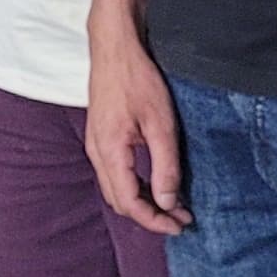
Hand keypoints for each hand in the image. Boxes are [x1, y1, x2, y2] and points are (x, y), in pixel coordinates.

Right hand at [86, 34, 188, 235]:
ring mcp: (95, 144)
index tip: (180, 227)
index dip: (155, 221)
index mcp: (110, 152)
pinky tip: (154, 182)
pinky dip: (134, 186)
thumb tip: (168, 203)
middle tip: (181, 219)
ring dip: (142, 202)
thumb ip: (164, 167)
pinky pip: (113, 174)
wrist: (114, 49)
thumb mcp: (161, 125)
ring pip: (115, 189)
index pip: (129, 203)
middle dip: (150, 215)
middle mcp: (97, 152)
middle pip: (119, 201)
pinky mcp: (100, 137)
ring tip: (173, 204)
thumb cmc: (137, 80)